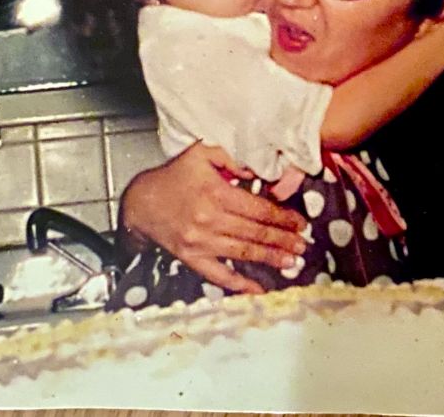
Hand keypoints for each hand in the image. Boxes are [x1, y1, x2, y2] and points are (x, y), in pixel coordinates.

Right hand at [121, 143, 307, 293]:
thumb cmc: (174, 176)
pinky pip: (218, 275)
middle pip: (255, 232)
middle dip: (283, 240)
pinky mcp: (191, 258)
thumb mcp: (201, 153)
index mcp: (216, 193)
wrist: (141, 202)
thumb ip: (230, 156)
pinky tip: (258, 290)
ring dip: (271, 258)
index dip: (283, 217)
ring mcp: (200, 242)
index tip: (300, 223)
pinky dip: (239, 284)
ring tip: (292, 262)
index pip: (259, 209)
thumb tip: (257, 169)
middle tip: (303, 245)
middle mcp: (209, 220)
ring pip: (243, 252)